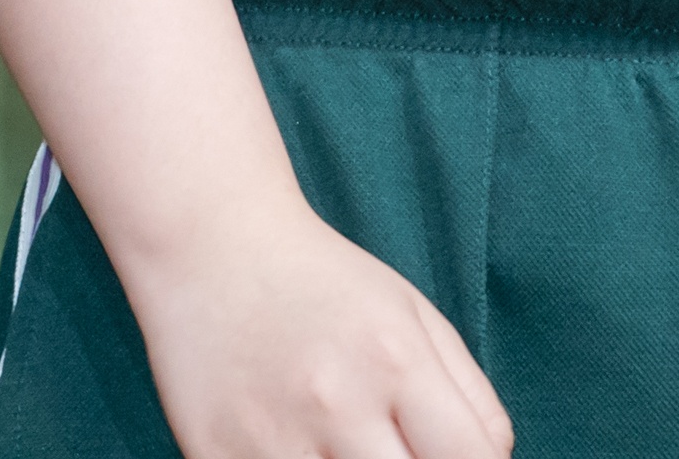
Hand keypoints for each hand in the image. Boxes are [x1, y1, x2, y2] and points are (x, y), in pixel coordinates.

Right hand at [130, 200, 510, 458]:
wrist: (206, 242)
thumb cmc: (322, 282)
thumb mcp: (413, 316)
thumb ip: (472, 398)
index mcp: (395, 361)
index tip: (451, 455)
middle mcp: (336, 403)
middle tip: (394, 446)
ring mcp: (272, 437)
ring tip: (346, 448)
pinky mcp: (217, 456)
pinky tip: (297, 448)